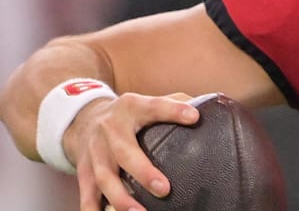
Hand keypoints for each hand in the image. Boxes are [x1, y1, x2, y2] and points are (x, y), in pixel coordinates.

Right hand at [65, 92, 198, 210]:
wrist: (83, 119)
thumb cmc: (129, 114)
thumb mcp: (147, 102)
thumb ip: (175, 103)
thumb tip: (211, 107)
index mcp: (132, 107)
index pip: (154, 106)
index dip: (173, 110)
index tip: (194, 117)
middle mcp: (110, 129)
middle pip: (124, 152)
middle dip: (143, 172)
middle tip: (164, 190)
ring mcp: (95, 152)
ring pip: (104, 178)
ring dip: (121, 198)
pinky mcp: (83, 171)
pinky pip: (87, 195)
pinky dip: (93, 209)